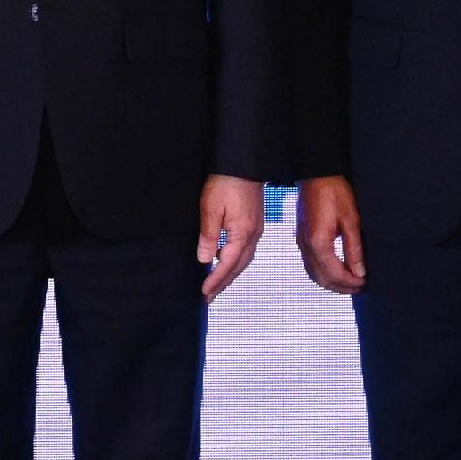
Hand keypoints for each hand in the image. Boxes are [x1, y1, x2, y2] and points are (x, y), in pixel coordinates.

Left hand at [198, 175, 266, 299]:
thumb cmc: (227, 182)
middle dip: (224, 283)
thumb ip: (208, 236)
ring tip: (218, 284)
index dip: (215, 280)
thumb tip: (204, 259)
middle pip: (239, 267)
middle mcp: (253, 235)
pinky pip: (247, 250)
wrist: (245, 163)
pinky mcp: (256, 223)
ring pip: (245, 260)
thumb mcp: (210, 209)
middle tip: (210, 296)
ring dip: (231, 274)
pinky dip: (237, 261)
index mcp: (242, 234)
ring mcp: (257, 229)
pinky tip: (227, 260)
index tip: (205, 292)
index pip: (227, 265)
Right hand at [296, 175, 364, 293]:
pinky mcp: (302, 238)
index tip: (364, 283)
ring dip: (332, 281)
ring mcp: (301, 242)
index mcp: (318, 242)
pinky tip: (337, 270)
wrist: (316, 174)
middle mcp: (306, 246)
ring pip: (314, 274)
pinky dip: (324, 272)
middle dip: (342, 287)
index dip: (350, 282)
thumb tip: (359, 271)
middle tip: (360, 287)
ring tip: (351, 282)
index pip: (334, 274)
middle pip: (322, 278)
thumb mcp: (351, 220)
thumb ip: (354, 249)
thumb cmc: (334, 192)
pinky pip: (310, 264)